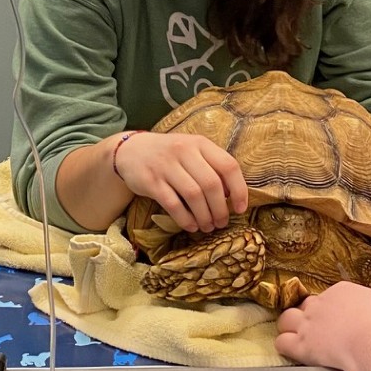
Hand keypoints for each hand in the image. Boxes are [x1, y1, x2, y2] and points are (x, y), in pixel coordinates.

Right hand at [113, 132, 249, 234]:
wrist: (130, 151)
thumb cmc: (170, 155)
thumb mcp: (192, 151)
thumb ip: (211, 166)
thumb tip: (232, 195)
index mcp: (200, 143)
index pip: (228, 166)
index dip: (239, 190)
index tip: (240, 209)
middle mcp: (184, 151)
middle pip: (211, 184)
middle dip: (220, 209)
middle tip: (222, 222)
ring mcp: (166, 165)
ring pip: (194, 195)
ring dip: (204, 216)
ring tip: (208, 227)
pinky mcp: (151, 181)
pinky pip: (173, 204)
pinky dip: (185, 219)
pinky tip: (191, 226)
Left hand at [276, 282, 370, 370]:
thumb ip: (367, 306)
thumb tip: (368, 313)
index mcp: (341, 291)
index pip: (328, 297)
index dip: (330, 310)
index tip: (338, 321)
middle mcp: (321, 304)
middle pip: (305, 305)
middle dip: (308, 315)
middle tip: (318, 329)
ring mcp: (309, 324)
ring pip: (286, 319)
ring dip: (289, 327)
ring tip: (296, 337)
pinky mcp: (302, 345)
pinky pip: (282, 342)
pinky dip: (285, 345)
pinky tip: (291, 351)